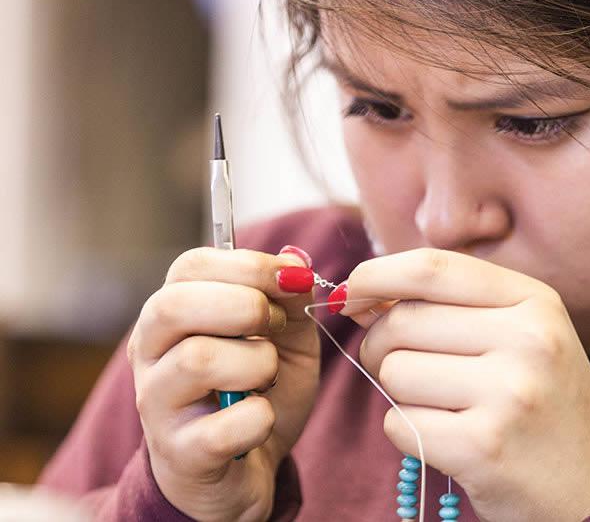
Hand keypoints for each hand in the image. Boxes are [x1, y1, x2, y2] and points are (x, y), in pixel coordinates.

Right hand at [127, 246, 319, 521]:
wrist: (246, 468)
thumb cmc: (259, 390)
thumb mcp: (285, 338)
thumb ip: (289, 300)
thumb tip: (296, 264)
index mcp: (173, 313)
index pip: (190, 266)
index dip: (249, 266)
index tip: (292, 280)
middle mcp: (151, 352)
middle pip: (173, 305)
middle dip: (245, 307)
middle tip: (275, 329)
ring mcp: (157, 404)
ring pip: (198, 360)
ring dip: (257, 364)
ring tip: (267, 377)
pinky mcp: (178, 453)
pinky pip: (221, 426)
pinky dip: (258, 418)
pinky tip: (261, 418)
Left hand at [339, 248, 589, 520]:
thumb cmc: (544, 410)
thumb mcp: (521, 339)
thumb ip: (452, 307)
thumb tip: (361, 295)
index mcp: (536, 302)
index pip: (433, 268)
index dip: (376, 275)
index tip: (350, 292)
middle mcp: (529, 339)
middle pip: (402, 320)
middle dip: (379, 345)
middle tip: (400, 368)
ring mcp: (510, 393)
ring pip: (394, 372)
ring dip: (401, 394)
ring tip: (446, 410)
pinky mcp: (483, 447)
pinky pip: (398, 423)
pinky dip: (408, 434)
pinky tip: (451, 442)